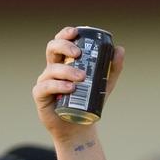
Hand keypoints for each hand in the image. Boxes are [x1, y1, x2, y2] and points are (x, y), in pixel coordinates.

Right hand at [32, 26, 125, 143]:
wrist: (79, 127)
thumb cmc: (88, 103)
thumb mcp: (103, 84)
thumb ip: (112, 68)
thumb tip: (119, 49)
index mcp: (65, 61)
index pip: (61, 41)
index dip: (65, 34)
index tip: (76, 32)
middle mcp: (53, 68)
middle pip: (52, 48)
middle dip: (64, 46)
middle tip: (78, 54)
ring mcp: (45, 81)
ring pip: (52, 69)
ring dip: (67, 70)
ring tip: (82, 78)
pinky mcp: (40, 96)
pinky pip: (46, 86)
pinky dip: (58, 85)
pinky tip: (70, 88)